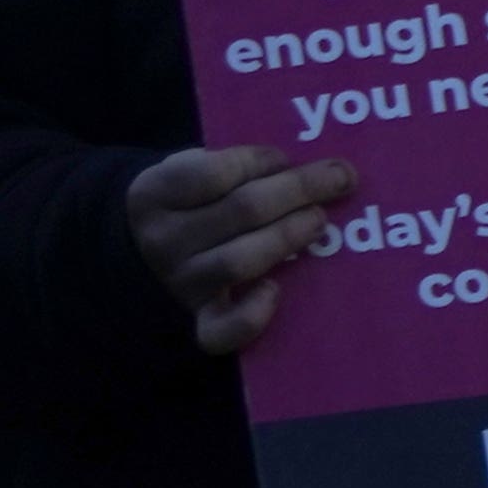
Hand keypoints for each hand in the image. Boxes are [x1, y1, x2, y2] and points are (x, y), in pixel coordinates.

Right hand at [131, 141, 355, 357]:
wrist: (148, 253)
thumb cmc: (187, 203)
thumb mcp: (187, 171)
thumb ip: (228, 165)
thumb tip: (300, 168)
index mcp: (151, 195)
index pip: (213, 173)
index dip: (257, 161)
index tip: (283, 157)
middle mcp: (161, 240)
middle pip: (241, 211)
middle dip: (298, 189)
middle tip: (340, 177)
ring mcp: (180, 283)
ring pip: (242, 261)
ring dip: (289, 236)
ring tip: (319, 219)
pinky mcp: (199, 319)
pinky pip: (223, 330)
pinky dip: (252, 316)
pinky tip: (276, 290)